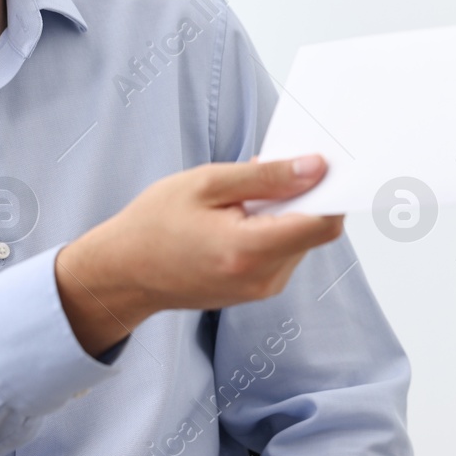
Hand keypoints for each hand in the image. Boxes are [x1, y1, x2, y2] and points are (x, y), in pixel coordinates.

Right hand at [54, 156, 342, 355]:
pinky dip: (273, 229)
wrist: (124, 272)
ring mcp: (261, 290)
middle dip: (302, 196)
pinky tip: (239, 218)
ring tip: (241, 199)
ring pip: (301, 240)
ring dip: (285, 213)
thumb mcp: (206, 183)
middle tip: (265, 171)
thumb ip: (266, 177)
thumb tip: (316, 168)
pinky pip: (284, 252)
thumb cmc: (155, 224)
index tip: (321, 163)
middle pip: (315, 230)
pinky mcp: (257, 291)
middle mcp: (263, 279)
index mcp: (250, 250)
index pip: (323, 223)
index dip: (331, 190)